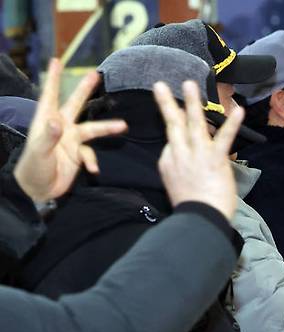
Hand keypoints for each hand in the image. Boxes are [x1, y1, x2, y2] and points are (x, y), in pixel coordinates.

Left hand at [13, 58, 126, 200]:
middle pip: (75, 104)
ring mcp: (72, 141)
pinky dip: (93, 161)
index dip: (54, 79)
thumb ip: (49, 136)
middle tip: (96, 74)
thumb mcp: (38, 152)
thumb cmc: (33, 168)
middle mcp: (61, 127)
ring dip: (106, 128)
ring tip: (123, 126)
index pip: (50, 96)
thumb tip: (57, 121)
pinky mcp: (79, 155)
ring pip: (92, 129)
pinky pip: (91, 154)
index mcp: (47, 122)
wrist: (39, 191)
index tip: (57, 61)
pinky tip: (93, 171)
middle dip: (85, 90)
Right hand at [154, 80, 240, 219]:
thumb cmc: (191, 208)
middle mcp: (179, 154)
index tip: (177, 121)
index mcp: (169, 162)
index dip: (177, 134)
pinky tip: (239, 110)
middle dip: (168, 104)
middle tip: (161, 85)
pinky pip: (224, 138)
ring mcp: (197, 154)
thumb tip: (180, 159)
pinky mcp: (215, 159)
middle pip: (172, 125)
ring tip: (189, 83)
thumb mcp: (174, 186)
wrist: (200, 220)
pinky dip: (232, 124)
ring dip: (192, 103)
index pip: (172, 141)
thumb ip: (176, 169)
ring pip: (193, 124)